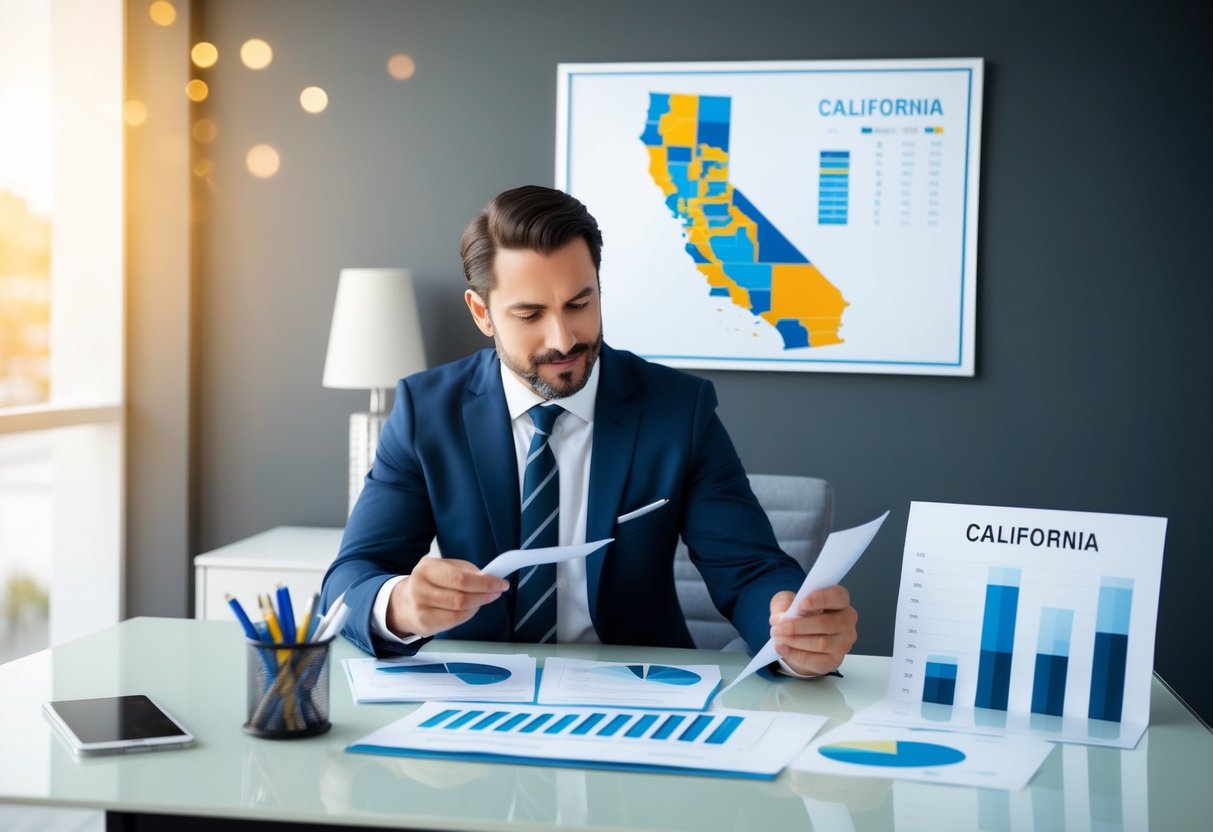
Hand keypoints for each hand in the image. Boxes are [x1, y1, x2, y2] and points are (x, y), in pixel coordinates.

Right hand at [386, 558, 508, 638]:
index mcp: (427, 568)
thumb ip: (468, 571)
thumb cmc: (432, 582)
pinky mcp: (425, 624)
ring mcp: (420, 608)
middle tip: (496, 591)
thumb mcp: (446, 567)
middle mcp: (420, 588)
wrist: (405, 602)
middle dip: (484, 594)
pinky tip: (471, 608)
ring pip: (460, 611)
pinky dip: (468, 614)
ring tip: (483, 598)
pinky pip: (455, 621)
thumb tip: (491, 578)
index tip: (501, 583)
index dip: (484, 582)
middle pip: (461, 597)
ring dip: (478, 604)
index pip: (460, 578)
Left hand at [768, 585, 857, 676]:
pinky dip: (794, 654)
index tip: (801, 604)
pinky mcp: (835, 660)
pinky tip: (781, 647)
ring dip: (795, 640)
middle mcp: (847, 621)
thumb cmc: (798, 614)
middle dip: (799, 626)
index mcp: (840, 601)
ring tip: (778, 636)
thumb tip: (781, 619)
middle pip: (827, 623)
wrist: (799, 637)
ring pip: (822, 643)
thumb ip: (785, 605)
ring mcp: (843, 642)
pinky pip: (815, 659)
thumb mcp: (789, 602)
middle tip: (779, 626)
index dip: (820, 599)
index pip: (838, 596)